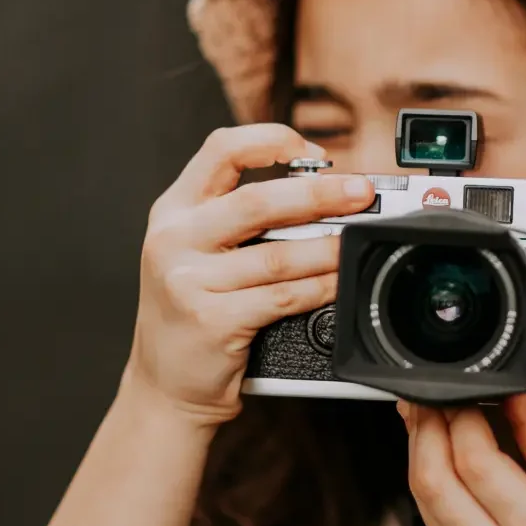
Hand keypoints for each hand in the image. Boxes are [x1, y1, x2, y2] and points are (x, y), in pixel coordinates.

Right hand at [125, 124, 374, 426]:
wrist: (163, 385)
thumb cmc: (193, 310)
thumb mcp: (197, 249)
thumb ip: (240, 215)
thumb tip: (324, 188)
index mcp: (174, 209)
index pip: (221, 150)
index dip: (272, 141)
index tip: (315, 153)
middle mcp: (175, 238)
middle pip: (257, 200)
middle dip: (321, 193)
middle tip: (361, 192)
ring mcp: (188, 281)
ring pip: (277, 254)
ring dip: (329, 247)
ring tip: (358, 242)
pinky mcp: (211, 320)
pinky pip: (282, 296)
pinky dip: (320, 287)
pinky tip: (339, 282)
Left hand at [398, 392, 525, 525]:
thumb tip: (511, 387)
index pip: (476, 460)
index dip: (464, 414)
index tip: (471, 388)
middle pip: (435, 475)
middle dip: (430, 423)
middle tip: (440, 393)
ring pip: (421, 489)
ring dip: (420, 442)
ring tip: (432, 412)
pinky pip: (425, 506)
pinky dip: (426, 468)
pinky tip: (436, 446)